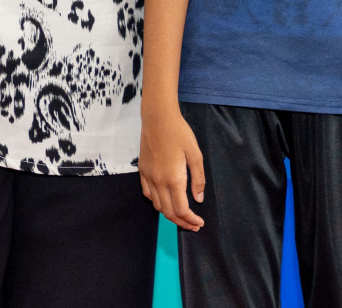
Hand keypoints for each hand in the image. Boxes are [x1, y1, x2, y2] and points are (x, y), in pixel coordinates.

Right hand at [139, 103, 205, 230]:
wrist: (158, 118)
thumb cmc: (180, 133)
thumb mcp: (195, 154)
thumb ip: (198, 179)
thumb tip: (198, 199)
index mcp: (174, 179)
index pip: (181, 209)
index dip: (190, 220)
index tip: (199, 223)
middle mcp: (158, 182)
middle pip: (168, 212)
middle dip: (182, 222)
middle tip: (194, 224)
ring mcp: (148, 177)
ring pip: (157, 205)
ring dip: (169, 214)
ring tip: (181, 215)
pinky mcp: (142, 171)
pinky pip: (148, 194)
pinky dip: (157, 202)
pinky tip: (165, 200)